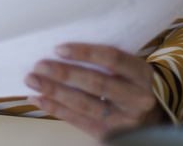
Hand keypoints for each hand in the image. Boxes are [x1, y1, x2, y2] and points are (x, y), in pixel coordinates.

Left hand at [24, 43, 164, 139]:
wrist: (149, 118)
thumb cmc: (129, 84)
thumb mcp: (128, 69)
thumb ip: (105, 60)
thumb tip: (61, 50)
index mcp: (141, 74)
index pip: (112, 58)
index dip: (85, 53)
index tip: (58, 48)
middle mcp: (137, 98)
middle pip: (97, 83)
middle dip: (65, 74)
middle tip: (40, 65)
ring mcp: (124, 119)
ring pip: (85, 104)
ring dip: (55, 92)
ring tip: (33, 81)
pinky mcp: (109, 133)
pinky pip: (78, 121)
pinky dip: (55, 108)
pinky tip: (38, 99)